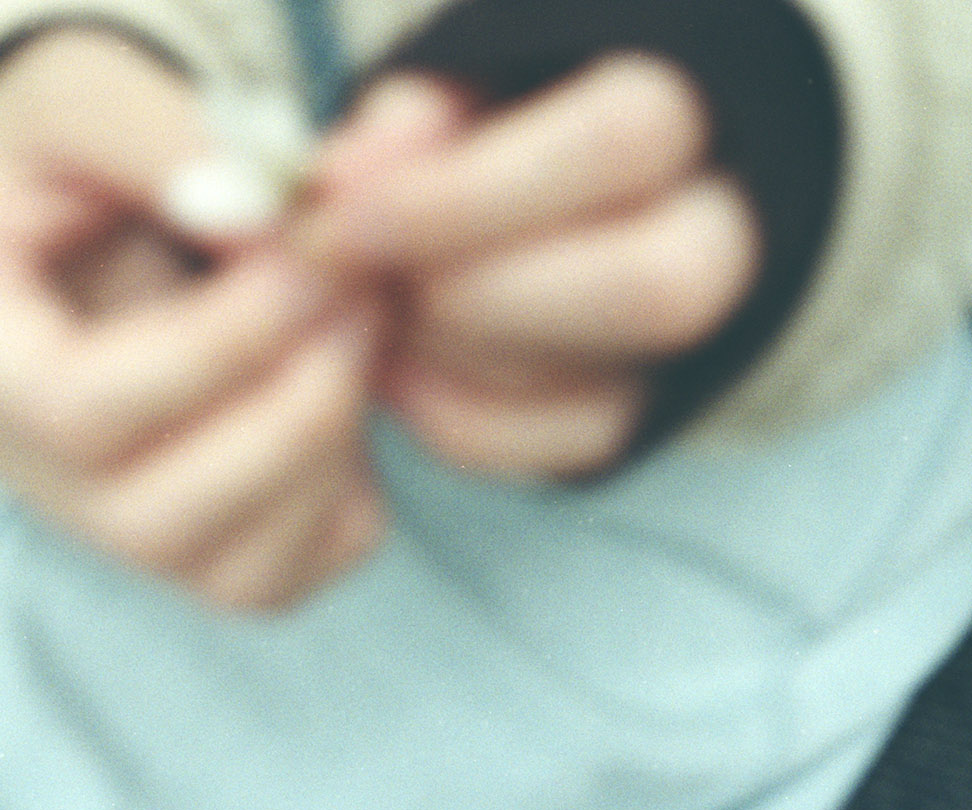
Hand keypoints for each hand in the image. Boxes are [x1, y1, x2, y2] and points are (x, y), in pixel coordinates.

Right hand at [0, 29, 385, 609]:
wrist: (46, 204)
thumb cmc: (47, 143)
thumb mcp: (81, 89)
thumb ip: (168, 139)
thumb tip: (276, 223)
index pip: (68, 410)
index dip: (215, 351)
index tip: (314, 257)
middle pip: (146, 520)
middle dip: (287, 414)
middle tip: (360, 296)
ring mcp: (78, 514)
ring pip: (221, 573)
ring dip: (326, 457)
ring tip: (359, 326)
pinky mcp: (163, 538)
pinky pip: (273, 574)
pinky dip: (341, 501)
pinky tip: (337, 389)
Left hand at [299, 53, 763, 476]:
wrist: (528, 214)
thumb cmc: (478, 150)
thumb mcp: (441, 110)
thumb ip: (401, 132)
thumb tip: (340, 181)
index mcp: (670, 115)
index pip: (617, 145)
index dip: (465, 197)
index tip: (343, 226)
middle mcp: (716, 233)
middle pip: (652, 288)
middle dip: (478, 300)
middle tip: (378, 285)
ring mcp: (685, 345)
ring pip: (608, 390)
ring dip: (459, 360)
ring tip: (386, 315)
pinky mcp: (637, 420)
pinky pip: (563, 452)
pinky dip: (459, 420)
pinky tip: (399, 371)